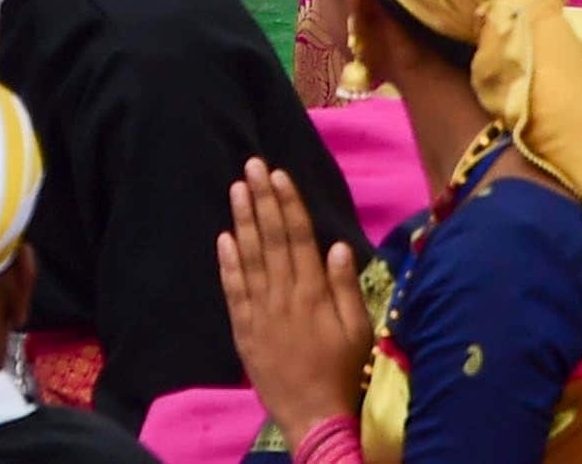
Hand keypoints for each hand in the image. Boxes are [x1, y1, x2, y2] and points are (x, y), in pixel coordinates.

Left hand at [217, 155, 374, 434]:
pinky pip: (233, 289)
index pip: (298, 238)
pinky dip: (227, 262)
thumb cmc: (342, 372)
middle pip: (271, 238)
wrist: (313, 416)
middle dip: (262, 199)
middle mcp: (284, 295)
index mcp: (314, 293)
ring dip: (243, 220)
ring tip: (236, 188)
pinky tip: (223, 237)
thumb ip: (346, 288)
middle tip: (252, 165)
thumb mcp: (358, 331)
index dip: (288, 203)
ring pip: (249, 257)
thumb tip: (338, 245)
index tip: (280, 174)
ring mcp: (260, 310)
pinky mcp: (244, 328)